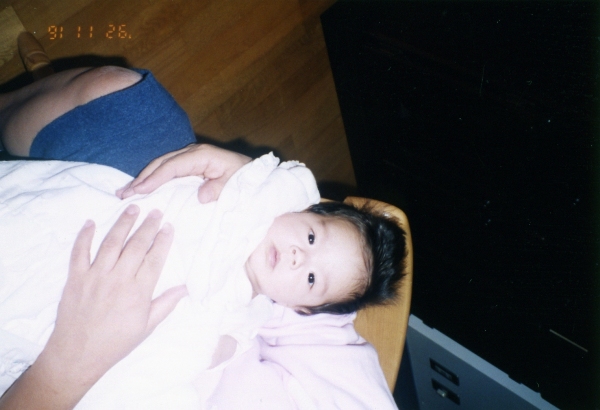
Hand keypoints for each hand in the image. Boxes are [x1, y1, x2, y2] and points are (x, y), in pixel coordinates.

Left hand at [0, 206, 185, 409]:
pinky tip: (91, 222)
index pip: (154, 258)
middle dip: (148, 226)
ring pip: (111, 243)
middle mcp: (118, 280)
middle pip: (136, 246)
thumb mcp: (147, 327)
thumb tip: (185, 289)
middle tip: (156, 212)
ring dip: (123, 224)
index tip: (168, 227)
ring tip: (132, 209)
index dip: (163, 240)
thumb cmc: (116, 343)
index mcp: (138, 292)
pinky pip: (79, 252)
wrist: (78, 355)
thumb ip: (166, 304)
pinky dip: (84, 236)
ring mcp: (95, 277)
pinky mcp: (76, 278)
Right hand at [116, 144, 250, 202]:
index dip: (155, 178)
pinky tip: (141, 188)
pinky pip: (167, 170)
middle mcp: (193, 153)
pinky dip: (153, 178)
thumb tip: (201, 196)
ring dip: (143, 178)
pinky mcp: (190, 164)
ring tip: (125, 192)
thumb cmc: (246, 180)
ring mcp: (190, 157)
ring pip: (161, 165)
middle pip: (162, 163)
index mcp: (203, 156)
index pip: (173, 166)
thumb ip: (218, 190)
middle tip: (123, 194)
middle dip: (142, 178)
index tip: (139, 191)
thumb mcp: (236, 186)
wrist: (255, 174)